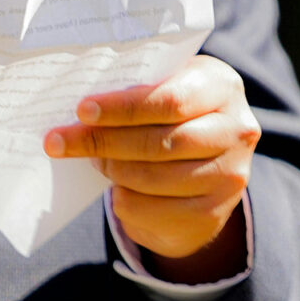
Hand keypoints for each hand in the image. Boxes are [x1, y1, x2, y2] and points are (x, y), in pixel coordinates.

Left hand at [44, 55, 259, 278]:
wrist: (207, 169)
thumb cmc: (176, 117)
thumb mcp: (169, 90)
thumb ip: (140, 90)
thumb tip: (80, 108)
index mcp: (223, 87)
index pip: (171, 100)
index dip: (122, 108)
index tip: (81, 110)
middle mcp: (237, 130)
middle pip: (159, 142)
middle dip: (103, 141)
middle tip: (61, 141)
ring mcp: (229, 176)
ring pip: (152, 177)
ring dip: (112, 169)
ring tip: (94, 159)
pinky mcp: (213, 213)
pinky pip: (152, 209)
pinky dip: (123, 199)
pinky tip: (116, 187)